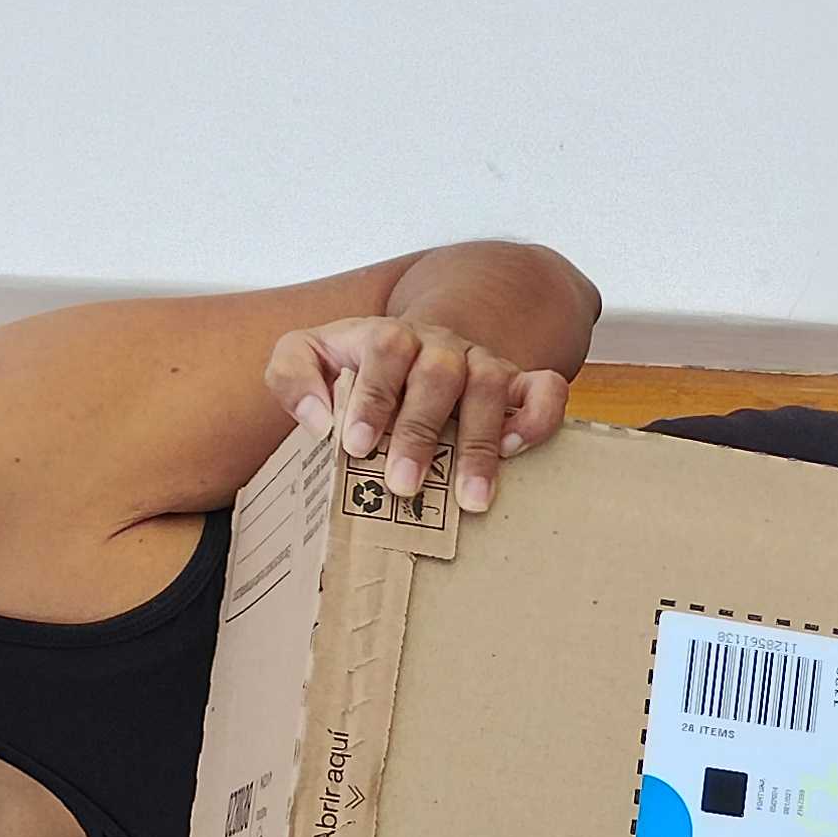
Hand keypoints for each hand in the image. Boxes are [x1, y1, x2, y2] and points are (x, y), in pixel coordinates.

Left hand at [265, 317, 569, 514]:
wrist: (416, 346)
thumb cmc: (357, 367)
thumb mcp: (308, 356)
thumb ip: (292, 377)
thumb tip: (319, 422)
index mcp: (389, 337)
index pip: (386, 352)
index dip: (373, 397)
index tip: (356, 444)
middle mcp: (440, 346)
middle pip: (438, 374)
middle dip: (421, 431)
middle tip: (403, 484)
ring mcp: (483, 363)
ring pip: (491, 385)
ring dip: (480, 444)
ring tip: (470, 499)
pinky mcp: (518, 384)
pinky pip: (544, 389)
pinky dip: (537, 418)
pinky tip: (516, 451)